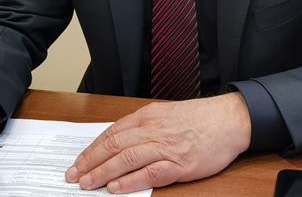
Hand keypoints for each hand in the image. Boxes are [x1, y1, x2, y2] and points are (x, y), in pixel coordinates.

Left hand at [65, 92, 250, 192]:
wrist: (228, 120)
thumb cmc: (199, 118)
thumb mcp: (166, 114)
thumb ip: (144, 126)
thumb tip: (120, 141)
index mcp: (148, 116)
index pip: (112, 133)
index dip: (92, 149)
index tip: (78, 161)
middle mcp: (153, 129)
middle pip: (113, 146)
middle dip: (90, 162)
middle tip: (73, 176)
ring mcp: (165, 147)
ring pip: (125, 159)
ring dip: (102, 173)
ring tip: (87, 184)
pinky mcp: (178, 163)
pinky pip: (148, 173)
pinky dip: (129, 181)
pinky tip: (115, 188)